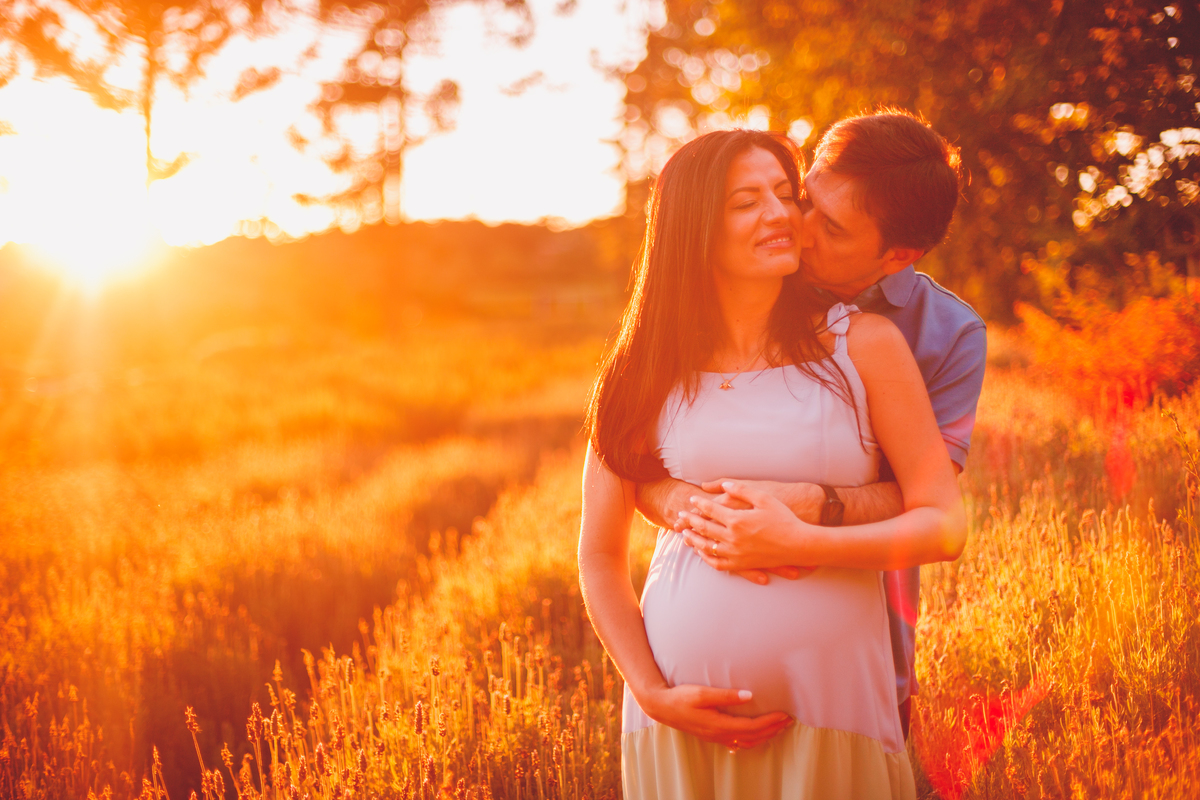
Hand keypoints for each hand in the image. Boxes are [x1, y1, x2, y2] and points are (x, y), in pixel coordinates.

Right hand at [638, 684, 792, 749]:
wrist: (661, 707)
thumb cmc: (680, 697)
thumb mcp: (702, 693)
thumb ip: (725, 695)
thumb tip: (749, 695)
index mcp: (719, 724)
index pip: (752, 727)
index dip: (770, 722)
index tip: (784, 714)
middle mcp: (719, 734)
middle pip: (753, 737)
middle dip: (772, 730)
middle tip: (788, 721)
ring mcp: (716, 737)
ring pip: (746, 742)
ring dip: (764, 736)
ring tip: (778, 728)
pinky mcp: (712, 735)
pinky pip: (737, 742)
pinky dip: (751, 740)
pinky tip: (755, 736)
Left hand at [678, 480, 818, 573]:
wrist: (799, 545)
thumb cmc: (784, 519)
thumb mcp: (764, 498)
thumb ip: (741, 489)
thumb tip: (724, 484)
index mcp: (737, 520)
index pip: (710, 509)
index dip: (698, 504)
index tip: (691, 499)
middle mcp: (733, 538)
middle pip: (703, 528)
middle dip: (690, 520)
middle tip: (681, 516)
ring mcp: (736, 553)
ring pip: (706, 547)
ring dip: (693, 539)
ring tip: (685, 534)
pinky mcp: (741, 565)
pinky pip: (717, 563)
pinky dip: (706, 557)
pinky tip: (701, 552)